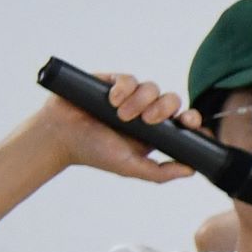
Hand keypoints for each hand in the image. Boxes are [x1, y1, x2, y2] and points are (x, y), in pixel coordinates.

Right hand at [34, 71, 198, 184]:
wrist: (59, 136)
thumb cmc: (93, 153)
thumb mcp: (130, 167)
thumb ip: (160, 172)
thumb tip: (191, 170)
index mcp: (156, 131)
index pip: (183, 120)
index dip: (192, 119)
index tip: (189, 122)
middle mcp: (146, 111)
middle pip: (172, 100)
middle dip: (165, 108)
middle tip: (147, 120)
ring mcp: (130, 96)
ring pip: (153, 87)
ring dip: (141, 100)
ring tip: (121, 114)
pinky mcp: (113, 82)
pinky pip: (130, 78)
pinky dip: (125, 88)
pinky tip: (113, 100)